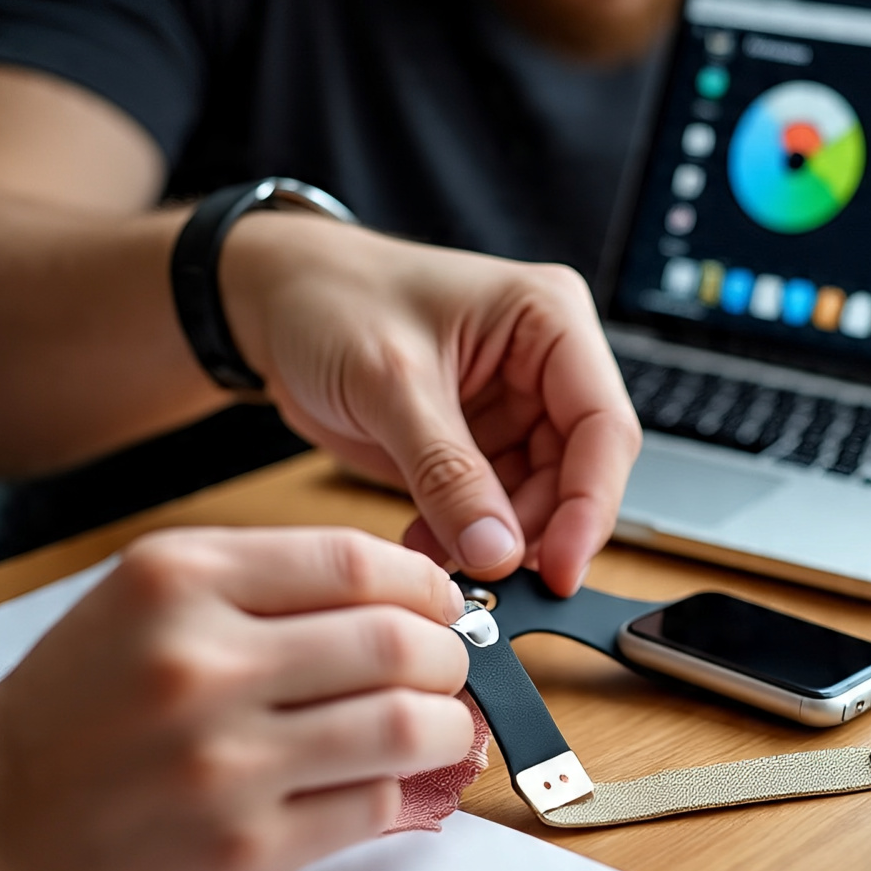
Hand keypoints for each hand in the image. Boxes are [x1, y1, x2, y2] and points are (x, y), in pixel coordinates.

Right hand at [0, 527, 471, 870]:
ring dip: (445, 724)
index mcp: (176, 583)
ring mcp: (223, 764)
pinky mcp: (244, 850)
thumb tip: (405, 594)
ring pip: (402, 726)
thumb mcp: (144, 607)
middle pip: (394, 642)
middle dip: (448, 655)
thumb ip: (266, 587)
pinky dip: (400, 787)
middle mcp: (199, 666)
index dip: (423, 583)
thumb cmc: (78, 716)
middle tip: (447, 666)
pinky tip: (387, 777)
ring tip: (440, 723)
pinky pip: (372, 803)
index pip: (354, 561)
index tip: (441, 602)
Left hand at [220, 216, 641, 595]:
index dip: (591, 505)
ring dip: (497, 540)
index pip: (603, 426)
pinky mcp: (481, 444)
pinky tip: (428, 544)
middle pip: (579, 472)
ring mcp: (516, 408)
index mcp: (549, 320)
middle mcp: (546, 364)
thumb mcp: (389, 383)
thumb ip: (448, 472)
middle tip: (489, 572)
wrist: (267, 301)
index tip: (560, 567)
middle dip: (537, 529)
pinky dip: (468, 537)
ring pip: (542, 500)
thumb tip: (498, 551)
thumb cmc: (328, 298)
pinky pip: (496, 509)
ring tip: (443, 559)